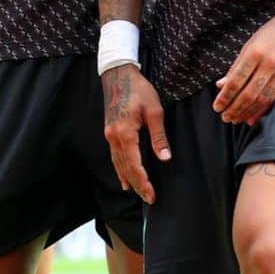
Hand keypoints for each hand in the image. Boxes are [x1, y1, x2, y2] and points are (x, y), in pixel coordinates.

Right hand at [101, 65, 169, 203]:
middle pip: (125, 168)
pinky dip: (120, 168)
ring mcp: (109, 135)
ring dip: (128, 179)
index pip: (135, 165)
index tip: (152, 195)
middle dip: (137, 185)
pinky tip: (123, 177)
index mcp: (125, 133)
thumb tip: (165, 158)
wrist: (118, 74)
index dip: (144, 182)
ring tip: (137, 192)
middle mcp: (114, 137)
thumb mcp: (154, 110)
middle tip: (148, 199)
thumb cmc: (139, 90)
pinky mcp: (109, 131)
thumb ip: (159, 136)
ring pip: (118, 164)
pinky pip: (114, 156)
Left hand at [213, 0, 274, 125]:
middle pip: (248, 93)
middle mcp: (267, 63)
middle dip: (234, 108)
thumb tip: (221, 84)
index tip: (217, 107)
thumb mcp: (252, 42)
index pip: (236, 81)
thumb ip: (236, 65)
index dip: (225, 97)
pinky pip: (274, 97)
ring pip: (261, 98)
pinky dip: (263, 109)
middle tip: (225, 118)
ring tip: (236, 120)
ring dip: (247, 112)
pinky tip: (254, 117)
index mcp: (254, 52)